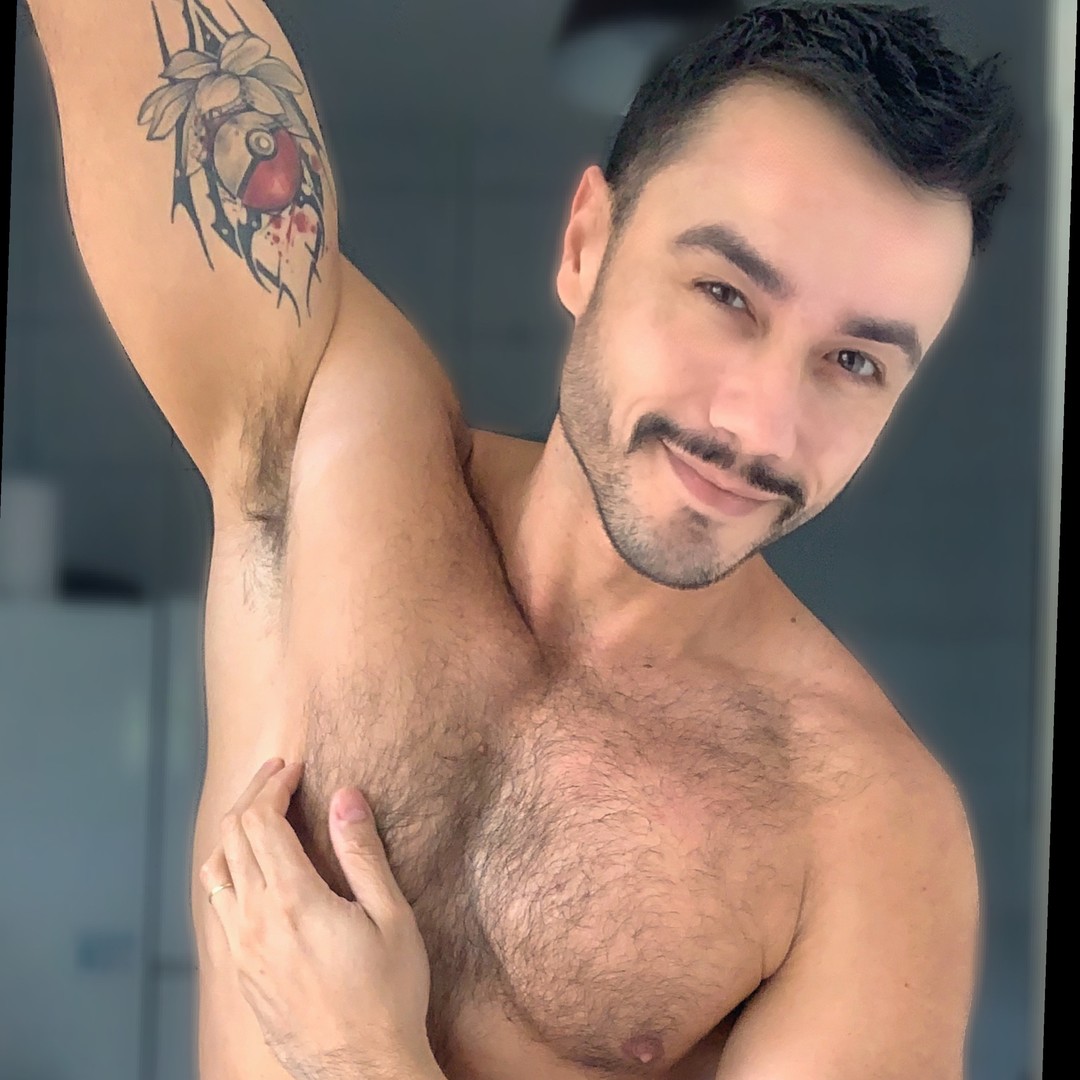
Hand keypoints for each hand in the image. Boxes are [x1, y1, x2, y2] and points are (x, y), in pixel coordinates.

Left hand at [200, 759, 441, 1079]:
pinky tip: (250, 868)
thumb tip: (345, 795)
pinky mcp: (238, 972)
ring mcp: (240, 949)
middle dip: (253, 795)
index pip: (261, 821)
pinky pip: (217, 905)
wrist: (361, 1070)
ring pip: (216, 870)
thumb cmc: (388, 994)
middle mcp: (254, 921)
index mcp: (292, 900)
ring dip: (235, 831)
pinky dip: (227, 869)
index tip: (294, 767)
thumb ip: (362, 853)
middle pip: (233, 836)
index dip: (274, 784)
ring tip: (261, 813)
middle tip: (278, 775)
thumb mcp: (391, 918)